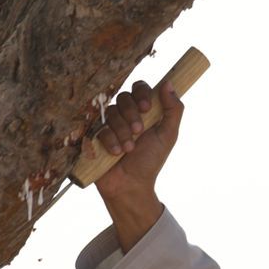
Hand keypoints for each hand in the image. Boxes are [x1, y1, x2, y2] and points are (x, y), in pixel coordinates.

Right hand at [93, 79, 182, 251]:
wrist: (131, 185)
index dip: (141, 94)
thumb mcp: (168, 135)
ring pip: (111, 112)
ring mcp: (109, 124)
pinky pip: (99, 128)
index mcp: (143, 110)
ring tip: (129, 149)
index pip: (139, 87)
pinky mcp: (95, 136)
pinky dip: (110, 141)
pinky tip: (116, 153)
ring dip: (122, 131)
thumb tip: (169, 83)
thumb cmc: (150, 161)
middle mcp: (125, 114)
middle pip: (124, 97)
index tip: (146, 108)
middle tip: (138, 132)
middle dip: (131, 115)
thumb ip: (173, 110)